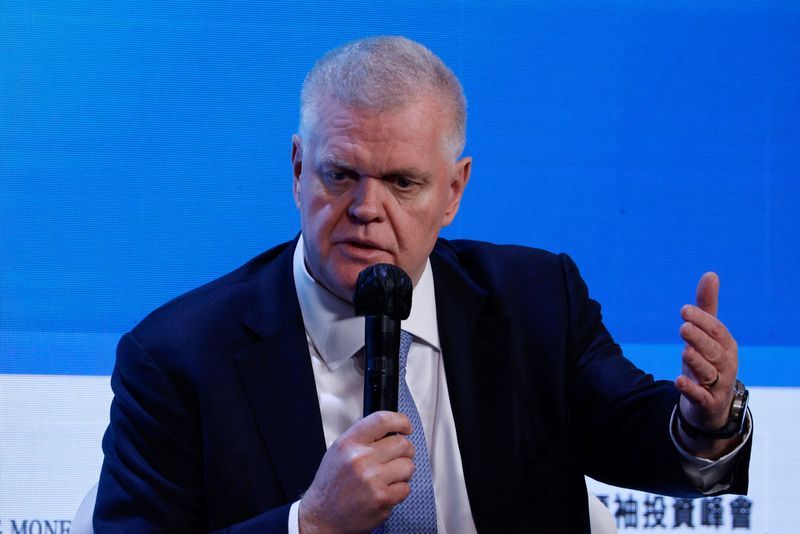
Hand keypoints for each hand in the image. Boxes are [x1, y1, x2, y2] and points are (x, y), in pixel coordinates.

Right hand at [299, 411, 415, 533]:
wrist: (322, 516)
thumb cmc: (330, 486)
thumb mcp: (338, 451)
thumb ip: (361, 438)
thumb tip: (389, 429)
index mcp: (348, 443)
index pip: (382, 420)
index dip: (400, 421)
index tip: (406, 427)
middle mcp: (359, 459)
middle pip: (402, 443)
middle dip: (405, 451)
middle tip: (396, 459)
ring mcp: (371, 479)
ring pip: (408, 465)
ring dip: (403, 472)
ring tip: (389, 477)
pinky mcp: (381, 498)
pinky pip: (406, 488)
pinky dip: (400, 490)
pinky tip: (386, 491)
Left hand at [675, 272, 739, 456]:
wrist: (712, 405)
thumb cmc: (708, 362)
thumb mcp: (706, 335)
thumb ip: (706, 307)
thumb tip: (710, 274)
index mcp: (726, 346)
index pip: (717, 331)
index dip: (702, 321)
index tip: (684, 310)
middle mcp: (725, 365)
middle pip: (714, 351)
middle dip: (699, 339)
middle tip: (683, 328)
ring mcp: (718, 386)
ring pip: (708, 373)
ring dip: (697, 362)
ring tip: (685, 351)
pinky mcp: (707, 403)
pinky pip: (700, 397)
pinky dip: (691, 389)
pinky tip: (679, 381)